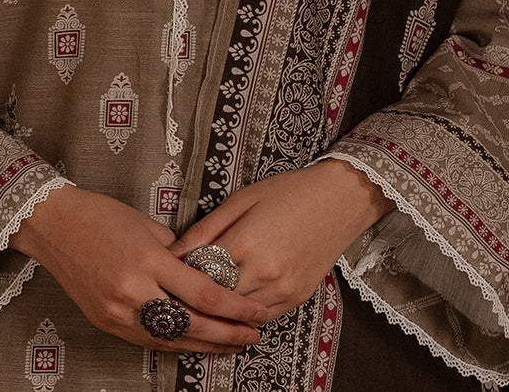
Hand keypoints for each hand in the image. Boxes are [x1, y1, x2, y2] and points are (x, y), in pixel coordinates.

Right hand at [9, 184, 267, 353]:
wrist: (54, 226)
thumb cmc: (100, 216)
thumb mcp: (146, 225)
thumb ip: (177, 252)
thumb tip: (202, 272)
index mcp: (148, 260)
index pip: (203, 293)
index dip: (235, 307)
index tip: (258, 311)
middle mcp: (133, 291)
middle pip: (192, 324)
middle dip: (228, 333)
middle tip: (254, 334)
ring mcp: (117, 311)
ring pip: (171, 339)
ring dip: (205, 344)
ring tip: (233, 343)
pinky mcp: (106, 322)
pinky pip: (148, 340)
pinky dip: (175, 343)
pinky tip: (195, 342)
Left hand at [169, 159, 392, 318]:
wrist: (338, 200)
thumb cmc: (288, 192)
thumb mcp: (241, 200)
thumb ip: (206, 229)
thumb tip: (175, 251)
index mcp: (245, 242)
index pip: (199, 273)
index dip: (182, 274)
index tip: (170, 272)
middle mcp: (263, 272)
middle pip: (216, 298)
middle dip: (198, 293)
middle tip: (183, 286)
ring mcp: (281, 289)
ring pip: (238, 313)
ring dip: (221, 307)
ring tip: (208, 293)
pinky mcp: (296, 298)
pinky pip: (262, 316)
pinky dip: (245, 310)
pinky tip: (237, 298)